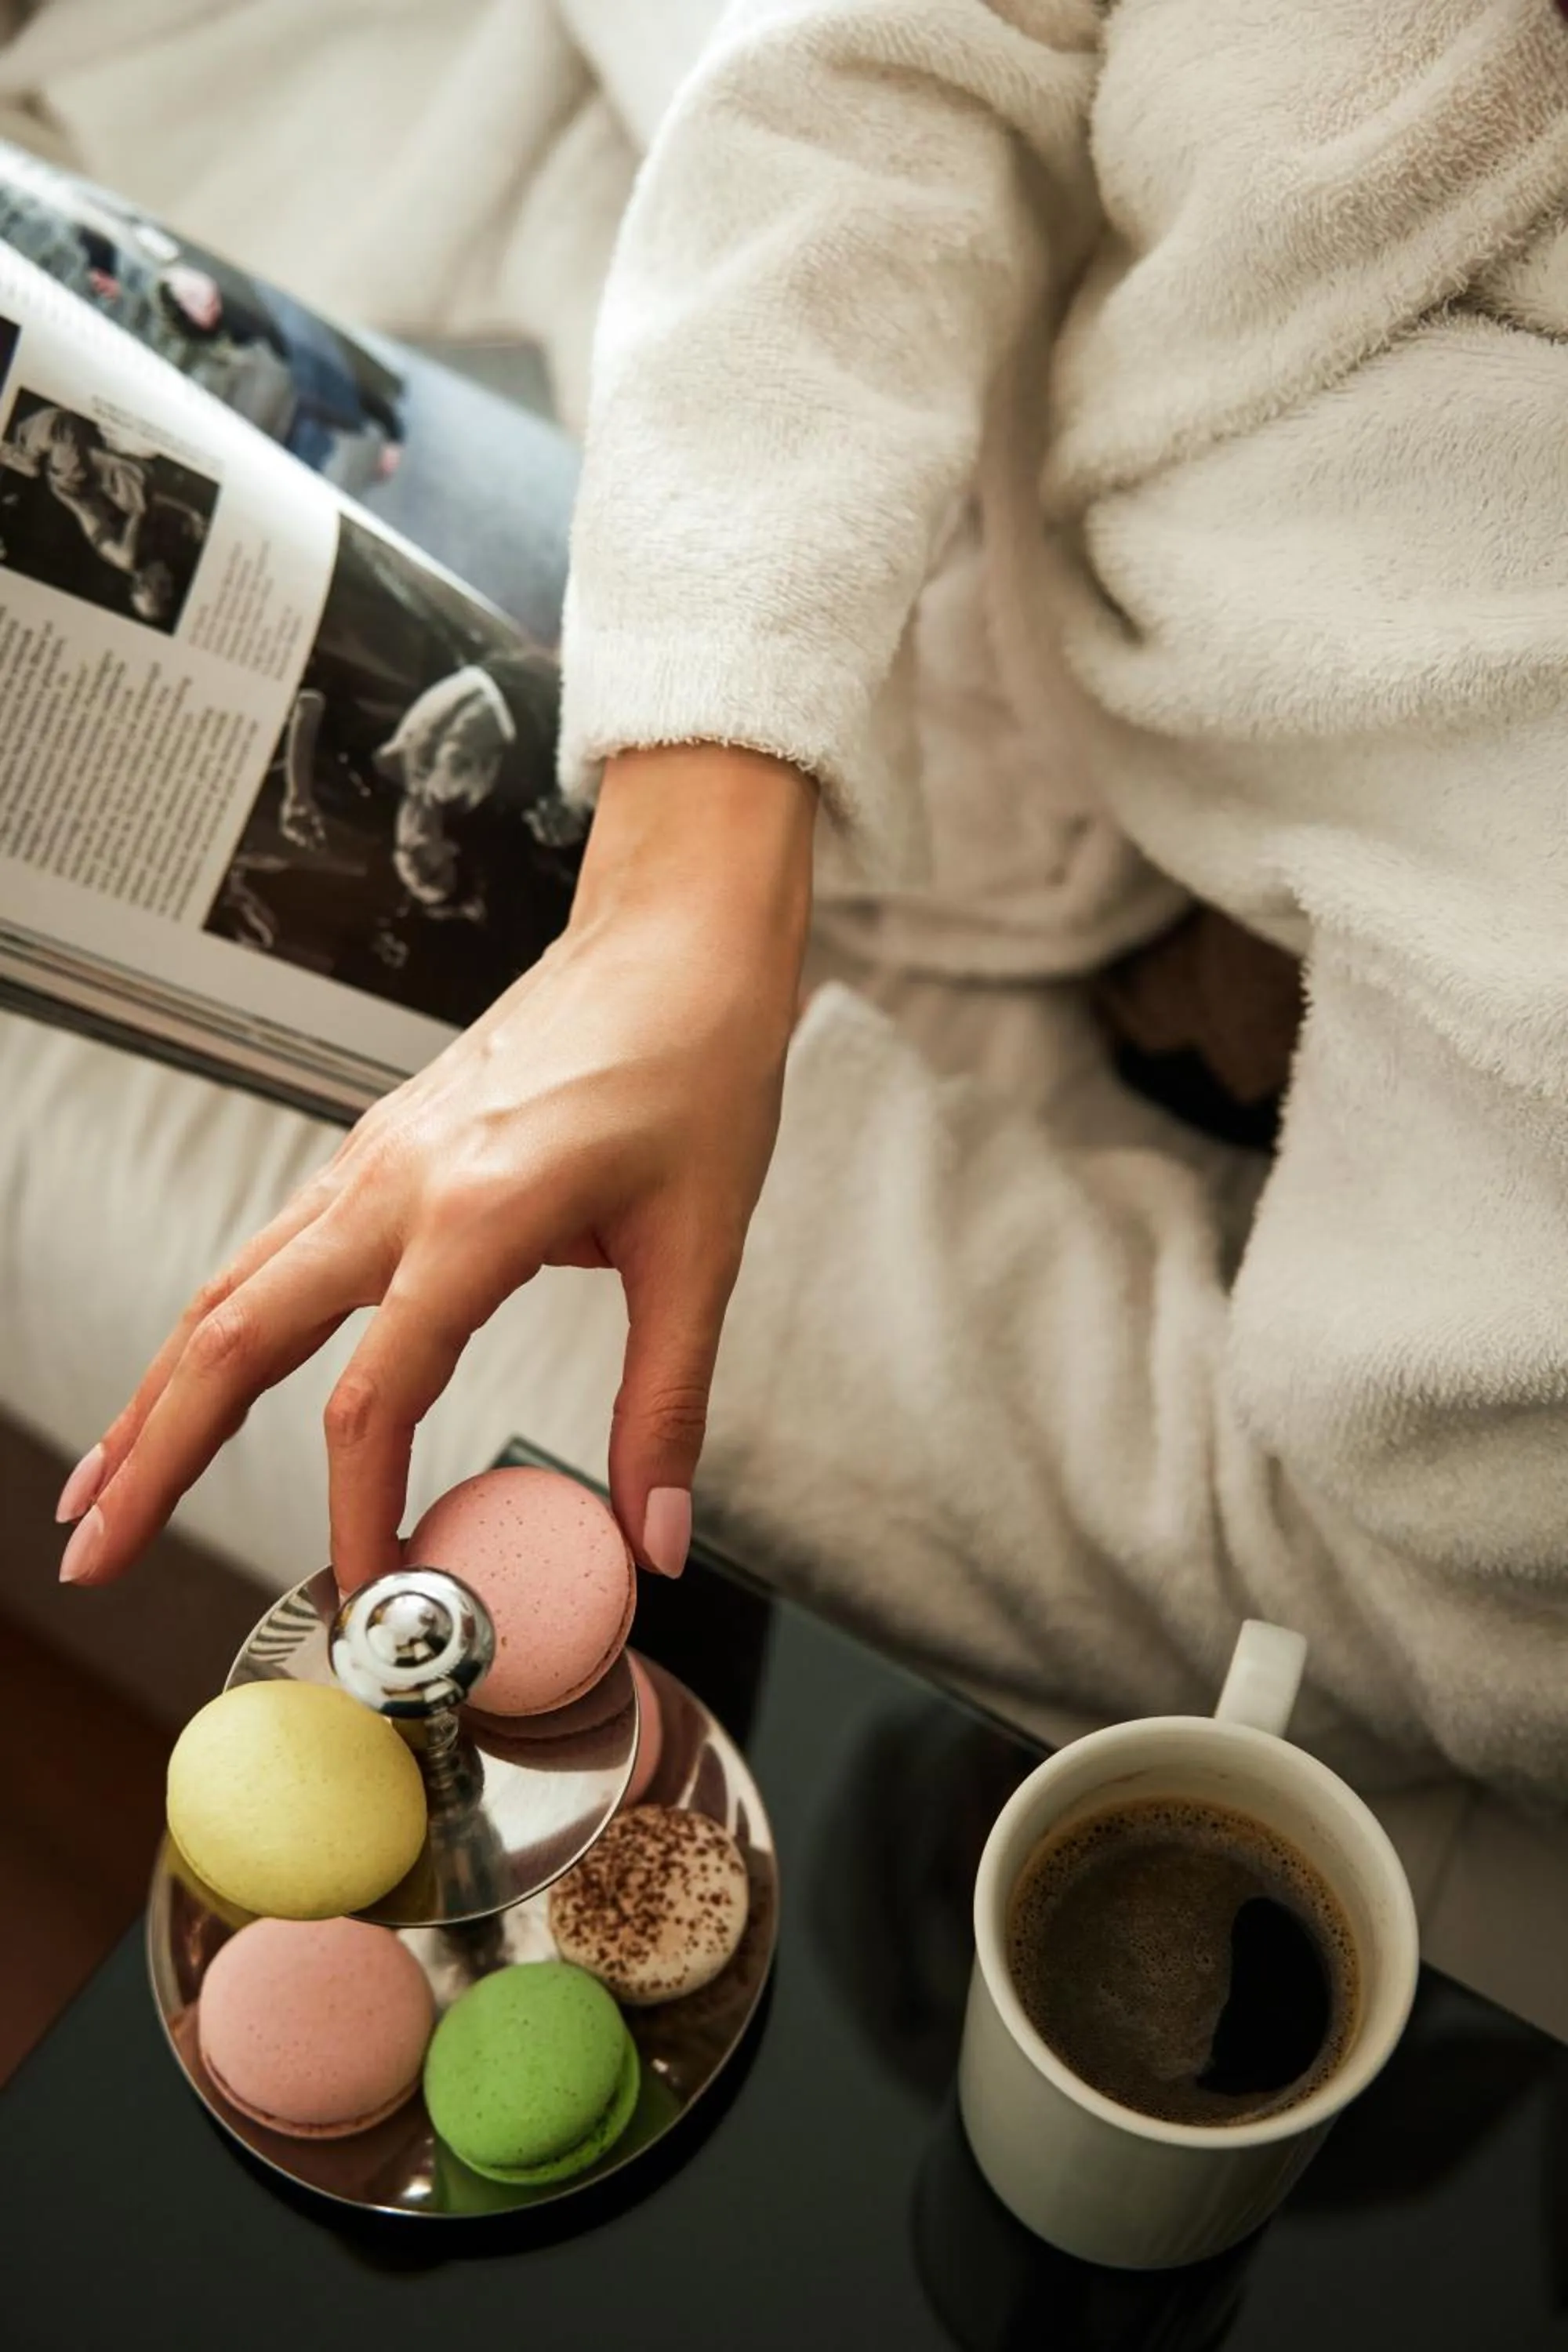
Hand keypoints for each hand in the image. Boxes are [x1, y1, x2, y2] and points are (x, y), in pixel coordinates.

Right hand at [57, 747, 815, 1590]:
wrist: (673, 938)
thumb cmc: (692, 1061)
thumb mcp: (704, 1247)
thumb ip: (667, 1404)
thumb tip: (657, 1536)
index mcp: (479, 1212)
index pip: (376, 1393)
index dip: (356, 1509)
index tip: (368, 1592)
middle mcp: (396, 1182)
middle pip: (235, 1337)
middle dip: (156, 1456)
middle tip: (97, 1554)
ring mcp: (371, 1161)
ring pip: (225, 1292)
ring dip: (154, 1395)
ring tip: (101, 1490)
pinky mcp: (374, 1152)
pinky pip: (261, 1254)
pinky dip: (207, 1331)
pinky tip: (191, 1380)